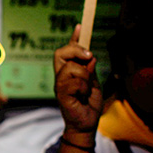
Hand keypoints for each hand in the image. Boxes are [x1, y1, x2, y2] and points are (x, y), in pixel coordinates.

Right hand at [53, 25, 102, 141]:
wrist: (87, 125)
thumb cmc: (89, 105)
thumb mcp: (93, 82)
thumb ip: (90, 69)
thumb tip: (90, 56)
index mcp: (67, 73)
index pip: (66, 51)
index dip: (73, 39)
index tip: (81, 26)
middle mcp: (60, 77)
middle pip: (60, 54)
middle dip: (76, 51)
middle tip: (90, 56)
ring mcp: (60, 86)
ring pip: (70, 68)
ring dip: (84, 75)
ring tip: (87, 87)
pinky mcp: (62, 96)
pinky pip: (74, 83)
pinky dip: (83, 88)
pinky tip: (84, 96)